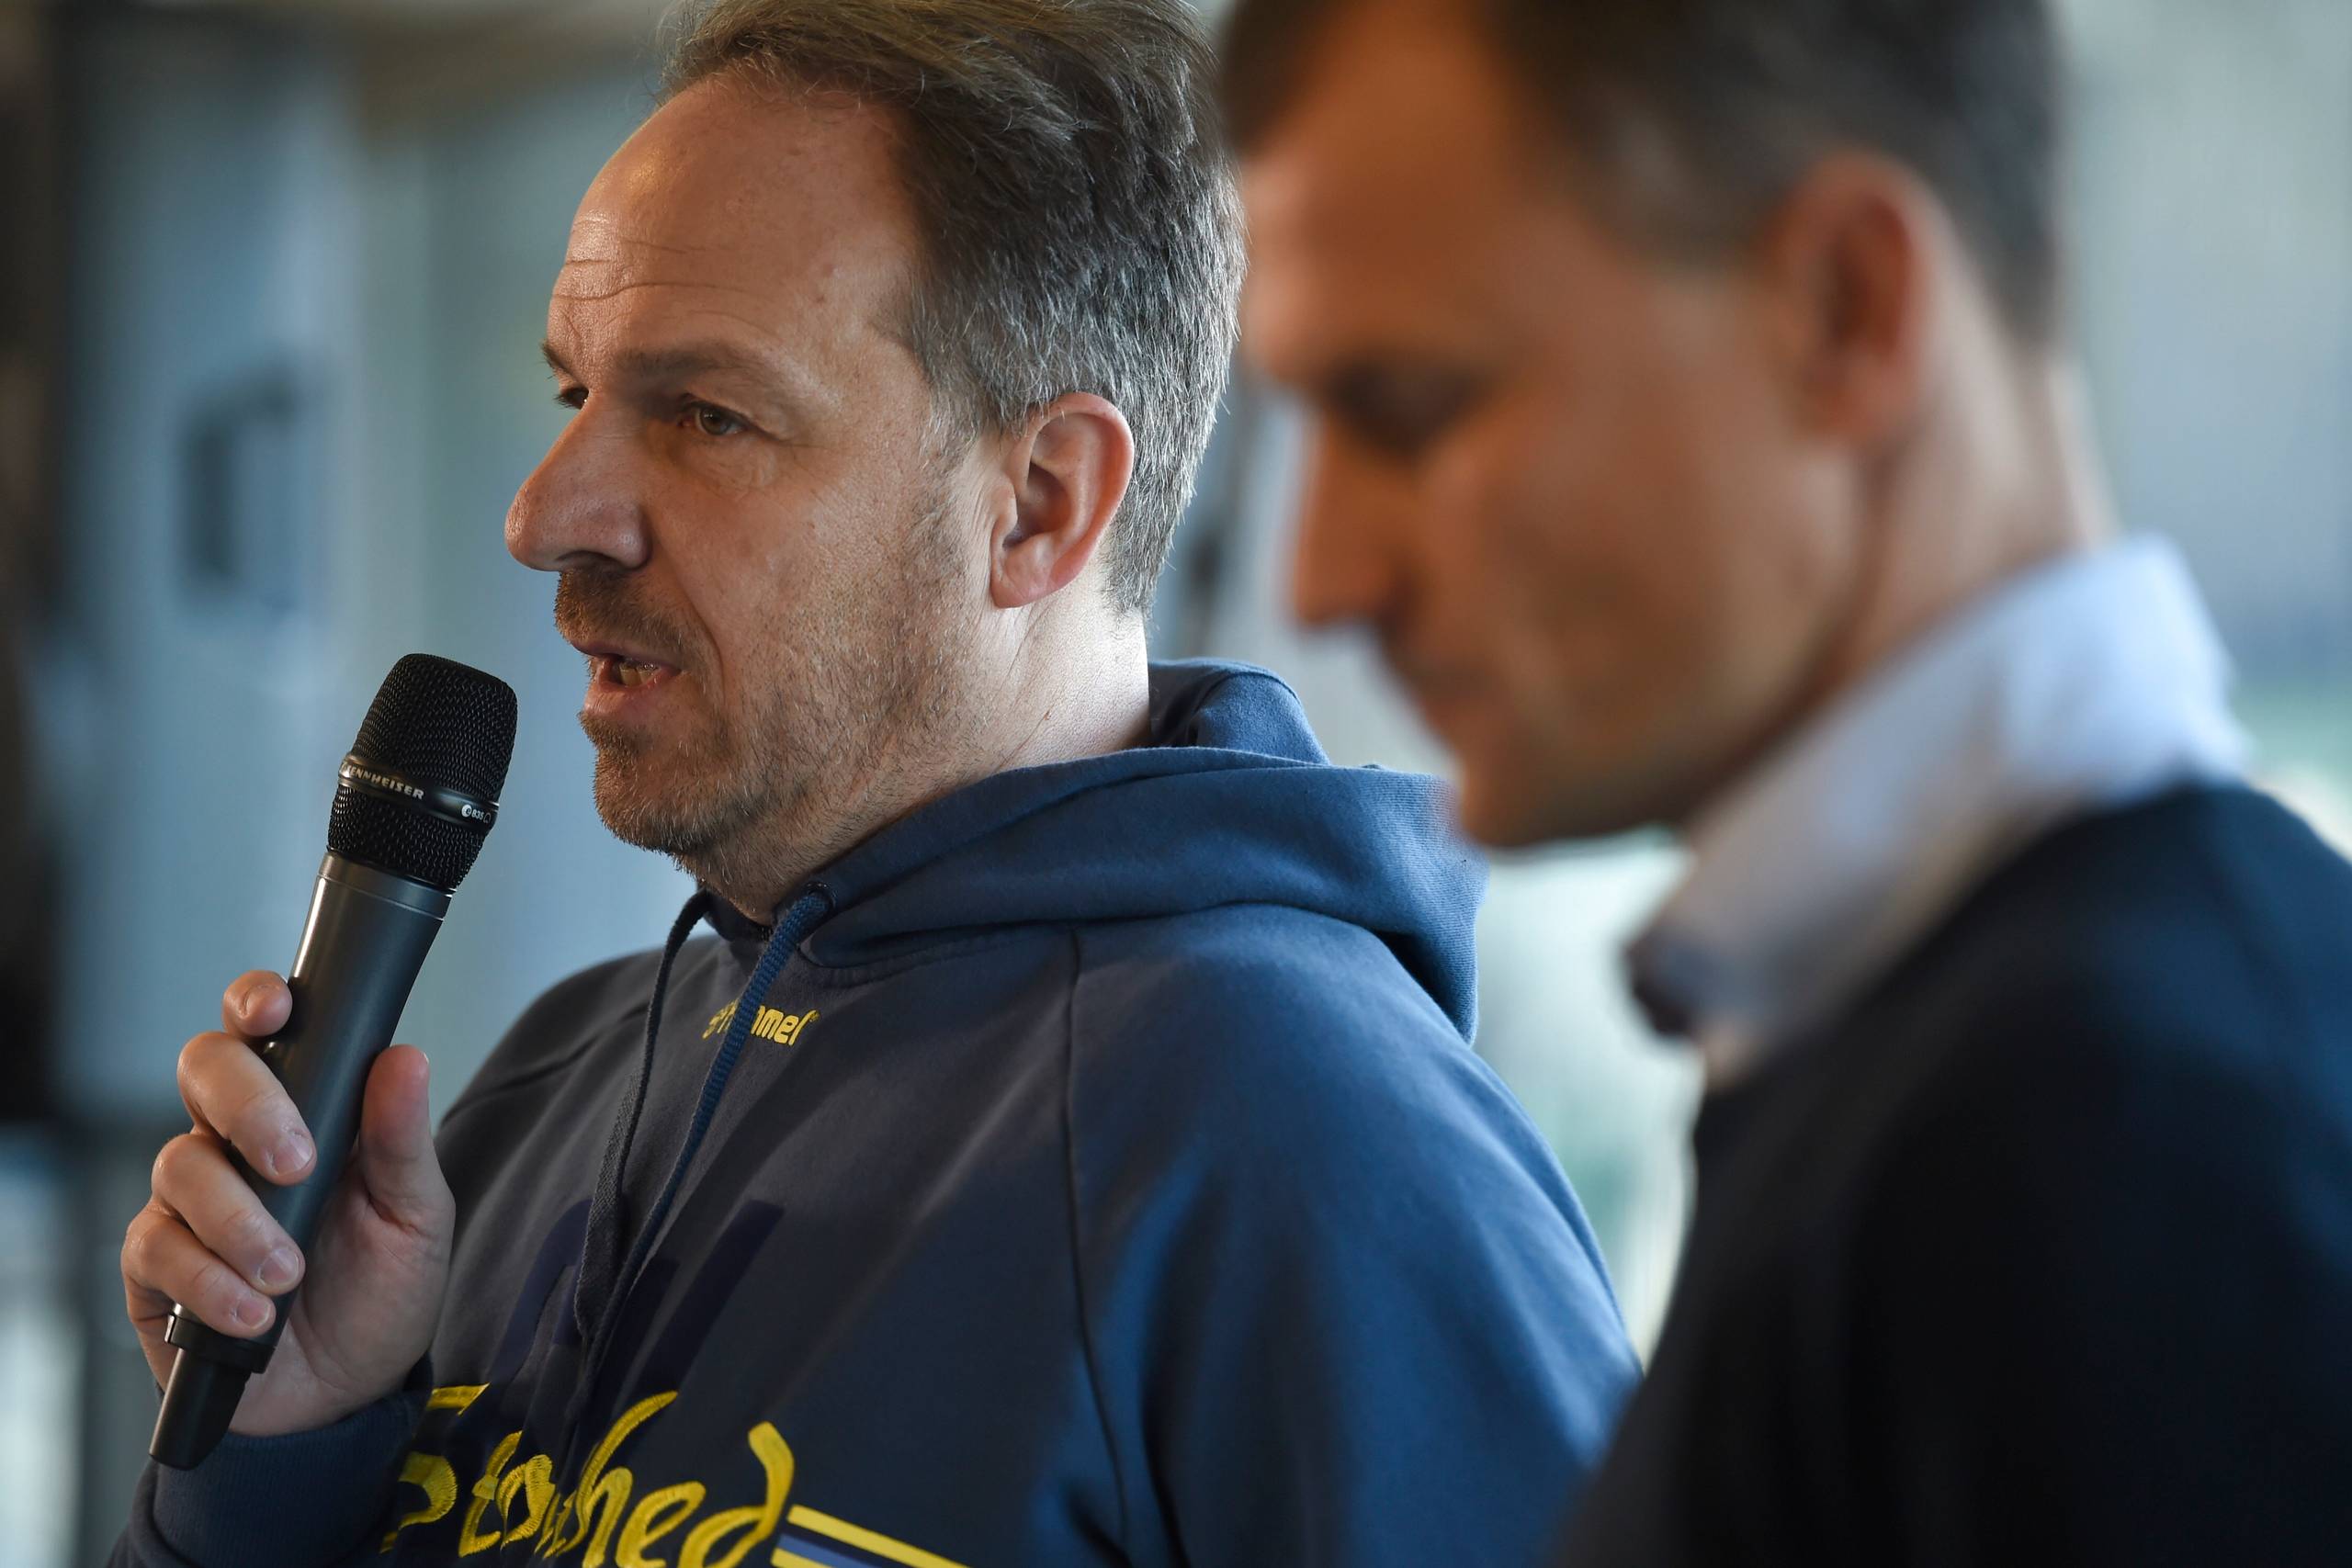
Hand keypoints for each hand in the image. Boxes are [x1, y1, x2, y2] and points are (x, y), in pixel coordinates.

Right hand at [122, 972, 453, 1435]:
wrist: (348, 1393)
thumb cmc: (381, 1290)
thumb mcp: (416, 1215)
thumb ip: (402, 1139)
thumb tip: (404, 1056)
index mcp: (304, 1111)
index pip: (261, 1033)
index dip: (254, 1004)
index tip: (273, 1012)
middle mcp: (237, 1142)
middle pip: (205, 1071)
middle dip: (250, 1108)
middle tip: (297, 1165)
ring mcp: (191, 1201)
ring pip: (180, 1165)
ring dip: (241, 1222)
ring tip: (289, 1273)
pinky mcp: (156, 1266)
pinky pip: (157, 1248)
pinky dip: (210, 1281)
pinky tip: (253, 1312)